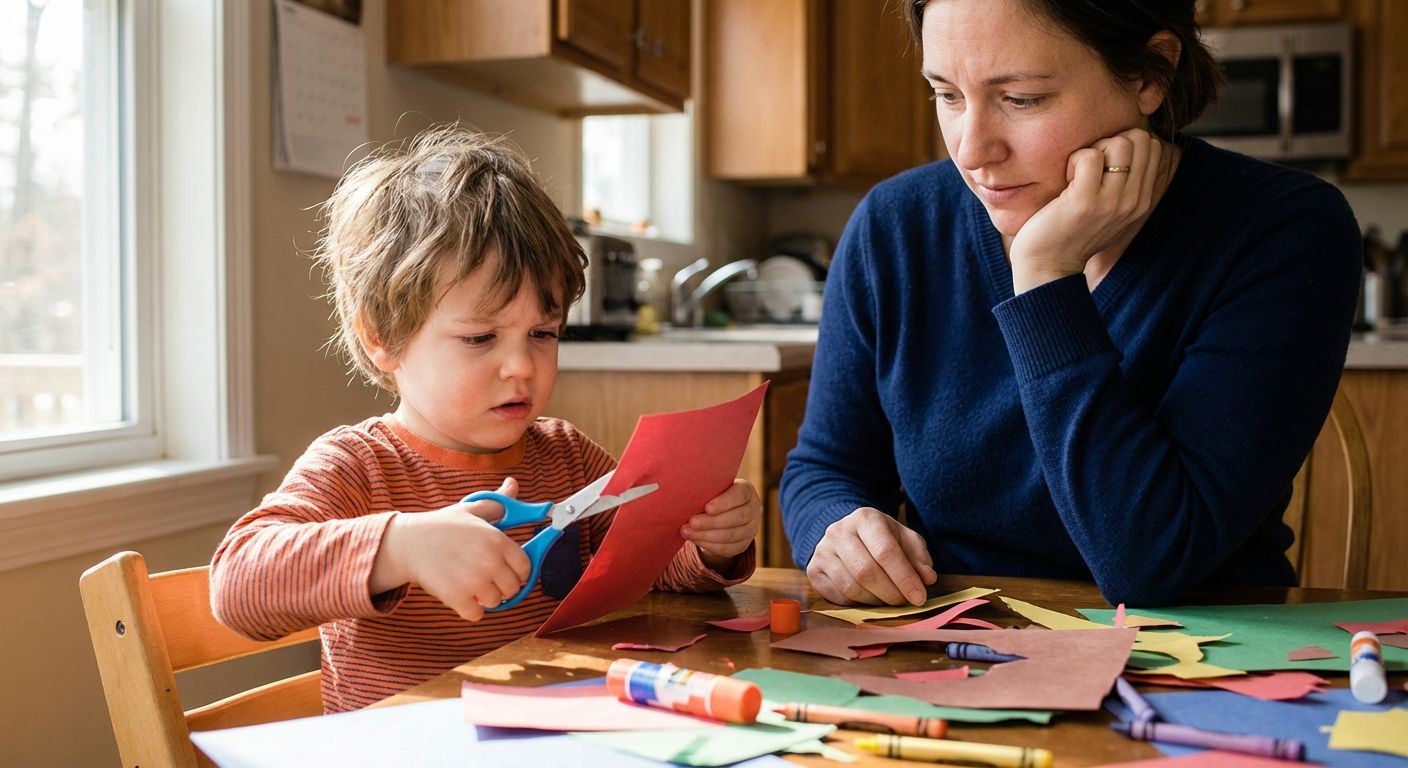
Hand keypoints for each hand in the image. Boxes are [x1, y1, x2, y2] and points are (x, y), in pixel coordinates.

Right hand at [369, 477, 531, 621]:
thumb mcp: (472, 509)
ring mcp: (474, 581)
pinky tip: (461, 596)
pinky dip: (470, 610)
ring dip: (485, 598)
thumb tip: (513, 483)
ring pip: (495, 602)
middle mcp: (490, 561)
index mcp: (498, 540)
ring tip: (470, 584)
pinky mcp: (457, 598)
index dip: (517, 571)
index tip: (506, 571)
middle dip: (501, 586)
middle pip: (512, 588)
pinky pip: (476, 615)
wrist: (408, 542)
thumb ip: (499, 502)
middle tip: (485, 579)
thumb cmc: (443, 526)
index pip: (525, 567)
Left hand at [683, 478, 761, 567]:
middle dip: (712, 522)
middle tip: (692, 522)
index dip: (725, 502)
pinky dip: (709, 545)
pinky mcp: (743, 545)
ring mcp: (751, 529)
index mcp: (747, 491)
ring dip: (707, 535)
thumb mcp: (713, 488)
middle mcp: (754, 509)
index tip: (707, 508)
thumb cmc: (713, 495)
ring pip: (732, 536)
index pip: (741, 495)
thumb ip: (706, 490)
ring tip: (687, 532)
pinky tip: (695, 539)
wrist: (723, 513)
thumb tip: (685, 494)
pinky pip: (728, 548)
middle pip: (737, 518)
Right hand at [806, 507, 936, 605]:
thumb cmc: (881, 538)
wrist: (847, 534)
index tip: (920, 597)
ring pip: (851, 587)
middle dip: (890, 593)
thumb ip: (918, 556)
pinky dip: (857, 604)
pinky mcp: (814, 570)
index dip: (904, 577)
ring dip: (875, 601)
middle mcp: (838, 531)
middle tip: (905, 602)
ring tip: (888, 600)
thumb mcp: (904, 539)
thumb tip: (926, 577)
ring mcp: (822, 551)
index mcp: (865, 518)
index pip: (885, 550)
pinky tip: (869, 598)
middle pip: (866, 571)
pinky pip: (837, 596)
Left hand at [1009, 128, 1176, 292]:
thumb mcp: (1108, 211)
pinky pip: (1089, 156)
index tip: (1102, 165)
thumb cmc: (1070, 233)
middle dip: (1110, 142)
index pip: (1153, 146)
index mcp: (1141, 202)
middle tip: (1088, 167)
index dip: (1124, 143)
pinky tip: (1065, 181)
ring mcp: (1112, 202)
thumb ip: (1123, 184)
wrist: (1048, 267)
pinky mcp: (1085, 201)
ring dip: (1092, 150)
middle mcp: (1133, 201)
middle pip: (1140, 139)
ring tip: (1077, 174)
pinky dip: (1073, 160)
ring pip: (1119, 143)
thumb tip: (1126, 143)